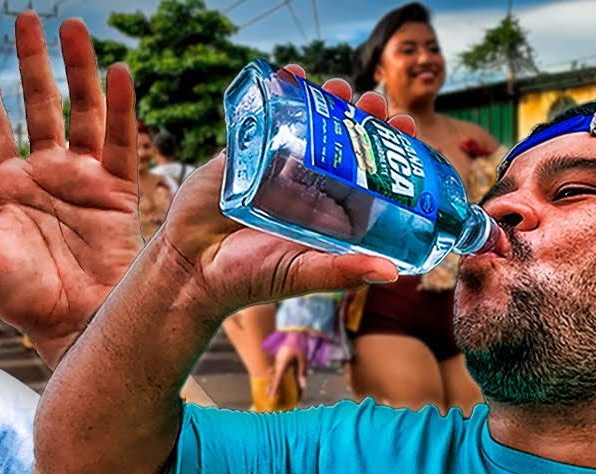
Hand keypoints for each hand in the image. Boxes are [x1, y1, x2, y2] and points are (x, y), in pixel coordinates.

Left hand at [0, 12, 141, 366]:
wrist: (77, 326)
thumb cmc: (27, 300)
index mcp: (10, 189)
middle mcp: (47, 176)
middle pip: (42, 107)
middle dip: (35, 65)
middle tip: (30, 20)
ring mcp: (84, 180)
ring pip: (83, 113)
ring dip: (79, 71)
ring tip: (74, 30)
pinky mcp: (118, 191)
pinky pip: (121, 142)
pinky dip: (120, 108)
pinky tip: (117, 73)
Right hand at [156, 72, 414, 314]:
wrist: (191, 269)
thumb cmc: (249, 279)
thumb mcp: (302, 274)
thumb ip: (341, 272)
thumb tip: (391, 274)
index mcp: (330, 211)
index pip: (370, 172)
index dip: (389, 147)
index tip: (404, 126)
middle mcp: (307, 185)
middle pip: (343, 141)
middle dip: (360, 116)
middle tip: (372, 101)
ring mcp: (274, 165)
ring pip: (307, 124)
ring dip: (325, 100)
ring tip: (337, 86)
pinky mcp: (243, 153)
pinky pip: (263, 118)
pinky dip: (277, 92)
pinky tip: (292, 73)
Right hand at [271, 333, 309, 397]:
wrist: (295, 332)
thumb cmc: (299, 346)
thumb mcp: (303, 361)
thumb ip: (302, 373)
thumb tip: (303, 386)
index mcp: (282, 364)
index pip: (277, 378)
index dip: (274, 388)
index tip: (271, 395)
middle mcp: (278, 362)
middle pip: (274, 376)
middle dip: (272, 385)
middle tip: (268, 393)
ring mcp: (278, 358)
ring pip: (275, 371)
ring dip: (274, 378)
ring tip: (269, 386)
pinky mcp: (279, 356)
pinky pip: (277, 366)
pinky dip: (276, 371)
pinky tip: (271, 372)